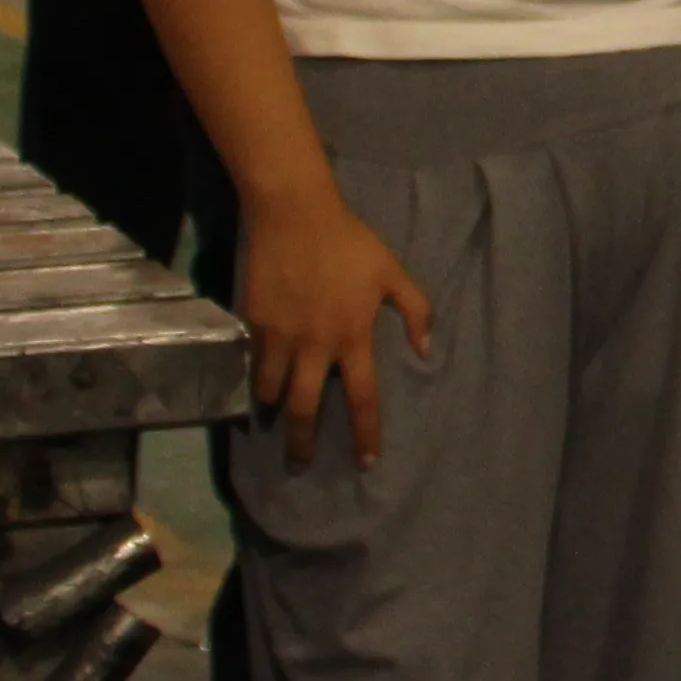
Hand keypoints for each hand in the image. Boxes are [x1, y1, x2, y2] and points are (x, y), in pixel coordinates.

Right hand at [241, 193, 435, 470]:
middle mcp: (315, 345)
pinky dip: (255, 377)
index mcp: (353, 337)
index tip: (367, 462)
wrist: (294, 215)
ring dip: (275, 408)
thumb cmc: (349, 243)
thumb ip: (415, 312)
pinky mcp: (253, 323)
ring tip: (276, 419)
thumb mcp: (392, 273)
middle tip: (299, 465)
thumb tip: (427, 352)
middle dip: (301, 443)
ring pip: (272, 390)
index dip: (366, 432)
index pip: (363, 397)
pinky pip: (252, 362)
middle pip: (305, 408)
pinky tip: (259, 384)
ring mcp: (279, 336)